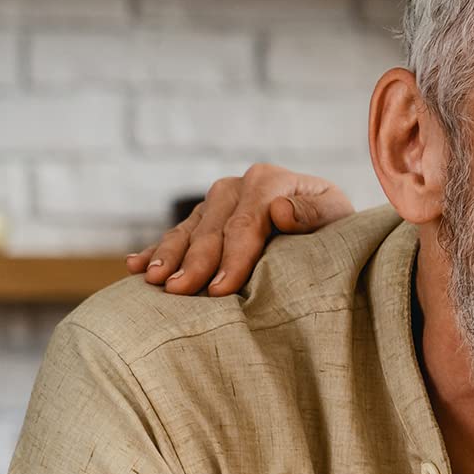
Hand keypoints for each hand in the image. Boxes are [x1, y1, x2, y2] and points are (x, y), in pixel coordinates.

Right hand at [125, 164, 353, 295]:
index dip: (232, 257)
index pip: (245, 224)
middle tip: (178, 291)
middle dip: (194, 262)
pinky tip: (136, 266)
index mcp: (268, 181)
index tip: (221, 289)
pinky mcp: (206, 217)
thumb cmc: (337, 224)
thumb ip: (313, 214)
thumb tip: (279, 211)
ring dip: (168, 255)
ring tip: (153, 281)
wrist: (329, 218)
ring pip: (189, 230)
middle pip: (212, 228)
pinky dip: (157, 250)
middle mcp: (238, 186)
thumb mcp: (337, 216)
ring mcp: (218, 201)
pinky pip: (178, 234)